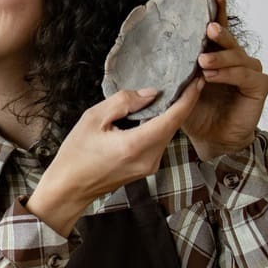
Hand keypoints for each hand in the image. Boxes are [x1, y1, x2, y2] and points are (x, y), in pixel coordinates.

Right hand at [25, 82, 203, 235]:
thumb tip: (150, 93)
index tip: (198, 79)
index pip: (173, 117)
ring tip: (170, 91)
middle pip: (174, 125)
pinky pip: (159, 142)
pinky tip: (153, 113)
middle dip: (181, 102)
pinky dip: (160, 125)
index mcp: (136, 145)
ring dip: (170, 114)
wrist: (69, 189)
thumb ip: (123, 102)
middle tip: (184, 79)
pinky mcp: (147, 168)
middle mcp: (149, 158)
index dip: (189, 97)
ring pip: (167, 133)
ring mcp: (150, 166)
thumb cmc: (76, 155)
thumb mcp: (93, 119)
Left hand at [183, 0, 267, 161]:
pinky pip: (245, 75)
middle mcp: (236, 58)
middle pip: (228, 39)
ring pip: (237, 57)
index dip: (218, 9)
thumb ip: (176, 70)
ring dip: (220, 58)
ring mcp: (250, 71)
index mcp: (218, 54)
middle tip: (207, 30)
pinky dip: (229, 75)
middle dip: (218, 33)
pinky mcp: (259, 86)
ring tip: (202, 63)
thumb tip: (153, 51)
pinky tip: (213, 76)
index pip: (218, 28)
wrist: (212, 140)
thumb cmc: (197, 113)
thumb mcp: (181, 88)